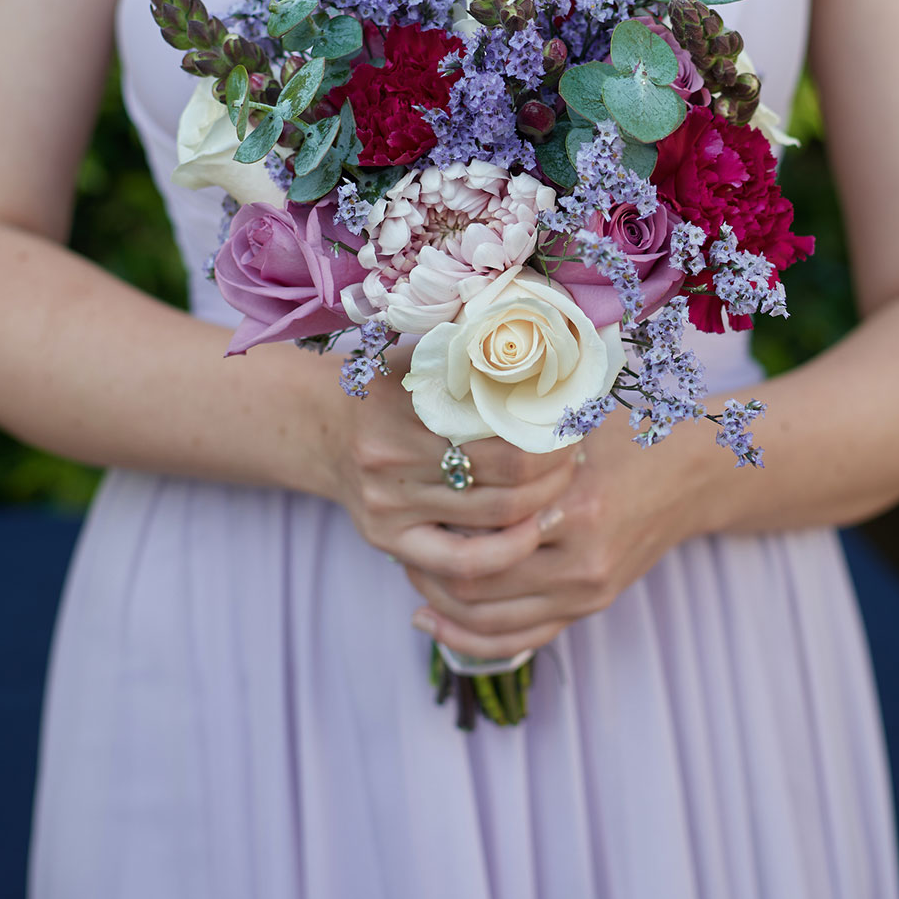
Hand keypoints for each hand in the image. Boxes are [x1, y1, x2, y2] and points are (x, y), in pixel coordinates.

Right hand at [329, 346, 578, 581]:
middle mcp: (393, 455)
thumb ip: (472, 348)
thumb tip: (545, 337)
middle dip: (556, 465)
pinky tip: (531, 534)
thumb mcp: (421, 355)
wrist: (322, 426)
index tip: (572, 418)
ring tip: (564, 485)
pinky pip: (459, 561)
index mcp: (405, 402)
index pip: (502, 424)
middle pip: (506, 473)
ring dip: (543, 502)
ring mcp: (390, 503)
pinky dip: (505, 552)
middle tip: (575, 452)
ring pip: (493, 515)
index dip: (551, 427)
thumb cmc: (389, 388)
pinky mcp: (388, 539)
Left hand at [405, 406, 705, 658]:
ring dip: (442, 606)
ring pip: (491, 621)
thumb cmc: (626, 436)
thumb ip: (516, 435)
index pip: (482, 538)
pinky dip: (470, 639)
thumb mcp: (573, 423)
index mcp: (575, 508)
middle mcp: (582, 561)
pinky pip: (521, 639)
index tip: (408, 508)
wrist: (692, 474)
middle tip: (398, 544)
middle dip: (428, 570)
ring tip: (411, 579)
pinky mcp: (590, 606)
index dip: (434, 529)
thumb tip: (440, 432)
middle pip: (479, 585)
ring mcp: (587, 592)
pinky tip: (432, 623)